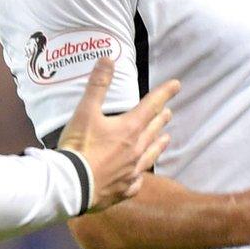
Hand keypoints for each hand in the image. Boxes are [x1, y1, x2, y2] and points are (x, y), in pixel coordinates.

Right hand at [56, 57, 177, 211]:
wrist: (72, 186)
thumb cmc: (79, 147)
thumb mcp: (85, 112)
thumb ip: (98, 85)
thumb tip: (108, 59)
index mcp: (129, 129)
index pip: (151, 105)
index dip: (164, 93)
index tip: (177, 85)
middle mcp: (136, 150)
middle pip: (153, 130)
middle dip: (162, 119)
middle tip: (169, 112)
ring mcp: (132, 171)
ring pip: (151, 155)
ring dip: (159, 144)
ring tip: (166, 139)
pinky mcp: (124, 189)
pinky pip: (137, 180)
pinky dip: (140, 174)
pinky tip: (140, 175)